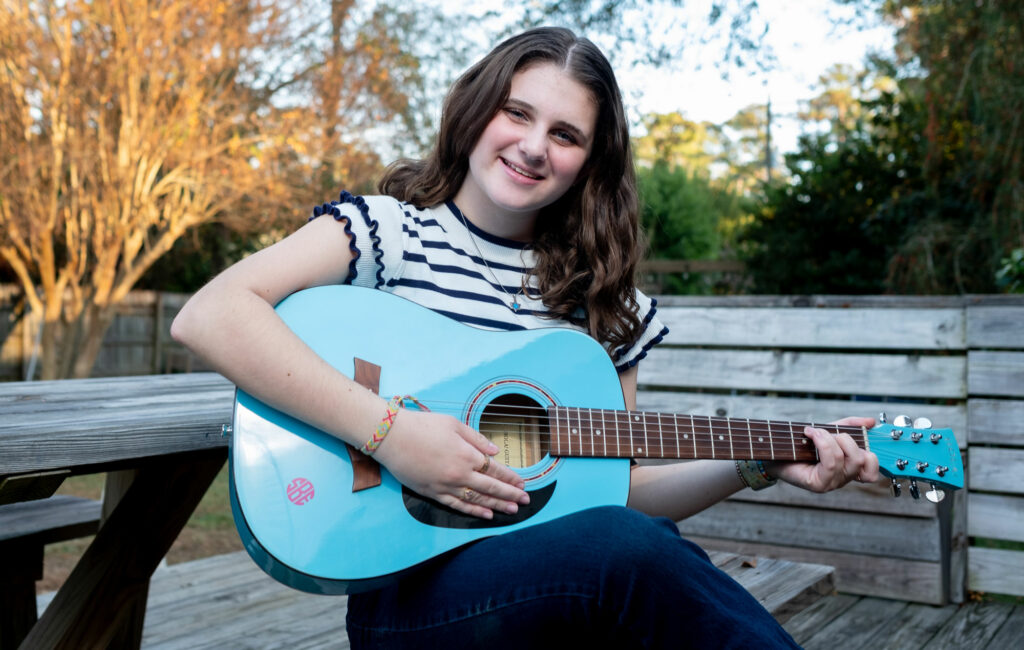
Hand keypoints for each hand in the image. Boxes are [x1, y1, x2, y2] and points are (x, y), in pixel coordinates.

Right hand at [372, 408, 529, 518]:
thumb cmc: (422, 426)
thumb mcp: (454, 425)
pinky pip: (458, 505)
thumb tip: (495, 452)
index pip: (495, 470)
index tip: (522, 483)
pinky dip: (474, 511)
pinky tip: (487, 514)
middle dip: (510, 495)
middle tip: (525, 501)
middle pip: (491, 488)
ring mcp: (446, 486)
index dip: (510, 478)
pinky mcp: (433, 493)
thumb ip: (476, 439)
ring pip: (477, 500)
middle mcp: (460, 474)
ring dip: (497, 506)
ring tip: (513, 510)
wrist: (391, 437)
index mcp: (467, 455)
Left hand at [766, 416, 879, 492]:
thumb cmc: (799, 443)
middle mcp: (842, 479)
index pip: (872, 470)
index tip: (861, 439)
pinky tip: (810, 434)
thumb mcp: (828, 430)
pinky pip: (832, 463)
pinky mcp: (819, 484)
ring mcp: (831, 483)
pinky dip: (822, 443)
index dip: (872, 456)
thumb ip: (849, 426)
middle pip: (862, 459)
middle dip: (846, 438)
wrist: (772, 451)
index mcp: (848, 469)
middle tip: (826, 432)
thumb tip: (871, 421)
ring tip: (814, 432)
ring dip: (830, 439)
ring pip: (848, 459)